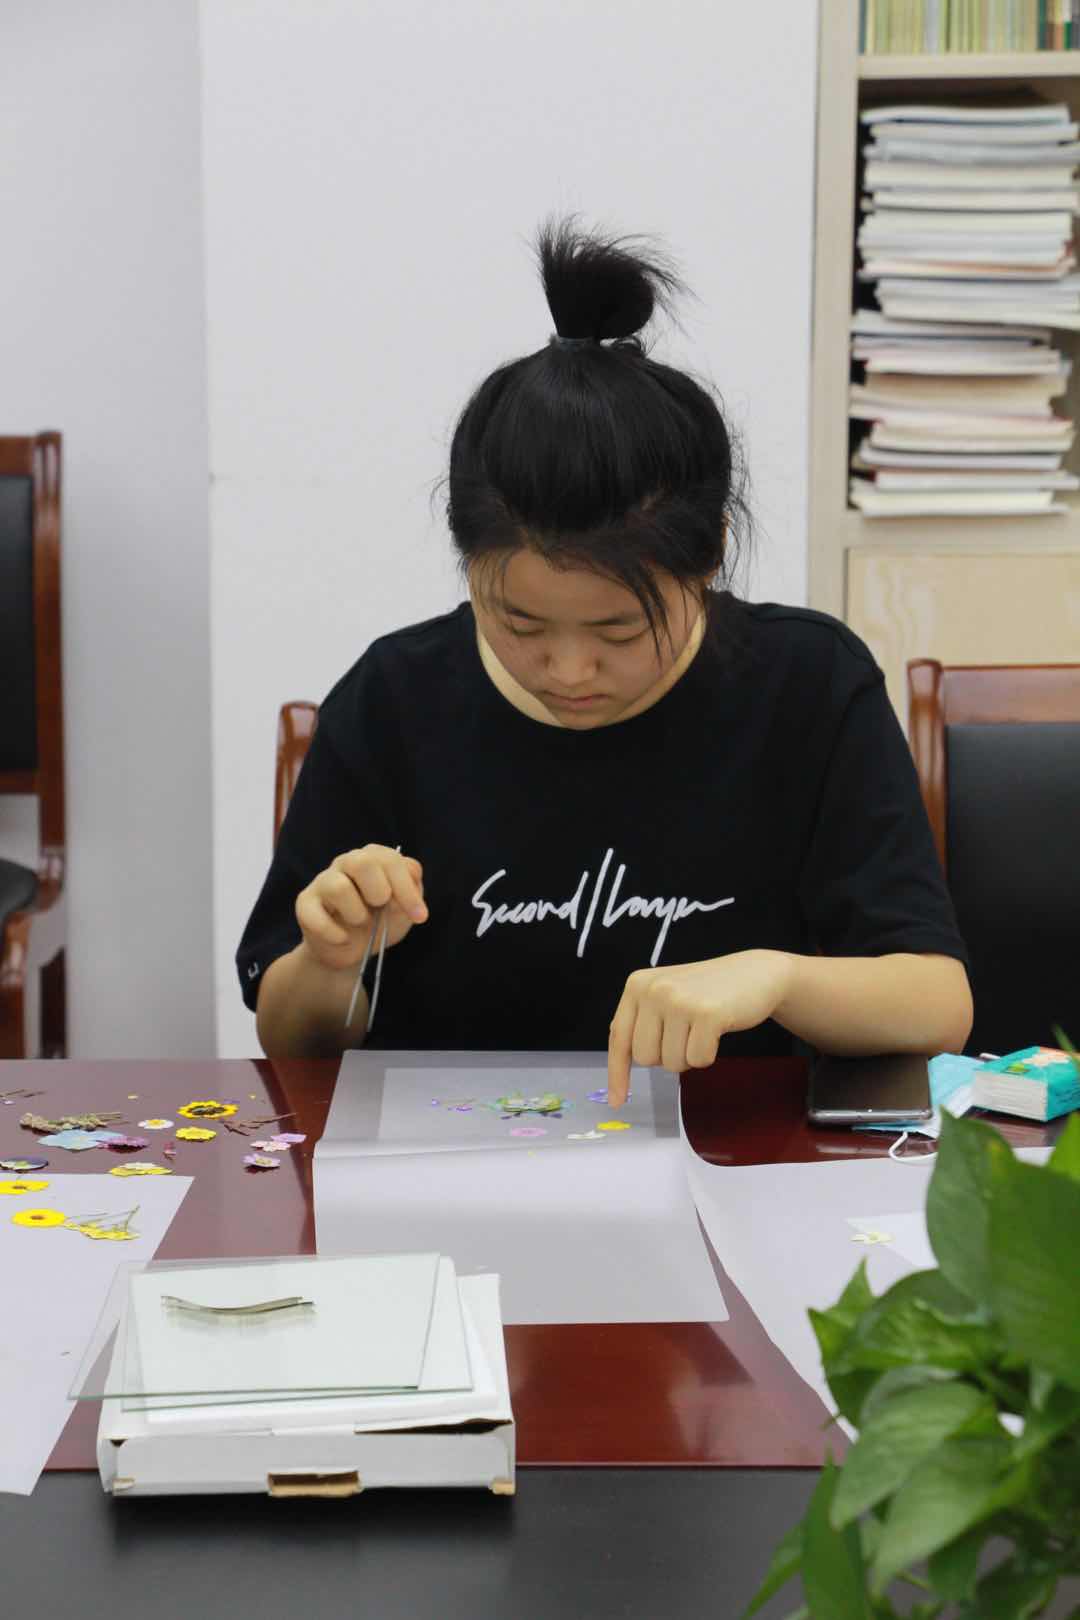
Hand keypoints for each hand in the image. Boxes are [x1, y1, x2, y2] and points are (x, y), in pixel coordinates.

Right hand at [295, 844, 426, 971]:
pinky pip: (315, 914)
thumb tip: (408, 886)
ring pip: (338, 886)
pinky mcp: (305, 903)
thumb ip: (410, 895)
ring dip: (356, 913)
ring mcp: (324, 881)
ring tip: (360, 923)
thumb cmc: (379, 923)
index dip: (407, 888)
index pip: (392, 859)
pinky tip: (343, 939)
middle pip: (362, 861)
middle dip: (379, 890)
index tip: (419, 916)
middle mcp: (347, 863)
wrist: (351, 952)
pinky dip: (334, 933)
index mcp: (374, 859)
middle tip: (381, 908)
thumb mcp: (402, 911)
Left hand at [606, 950, 792, 1104]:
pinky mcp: (707, 1014)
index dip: (618, 1074)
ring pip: (671, 1062)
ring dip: (689, 1055)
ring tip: (701, 1028)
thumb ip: (641, 1023)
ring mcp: (679, 1001)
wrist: (754, 973)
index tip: (617, 1102)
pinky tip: (716, 1031)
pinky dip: (708, 1055)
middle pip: (645, 1057)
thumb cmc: (707, 993)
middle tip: (686, 1033)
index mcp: (637, 985)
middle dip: (667, 1056)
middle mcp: (653, 990)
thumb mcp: (665, 996)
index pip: (619, 1038)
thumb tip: (620, 1070)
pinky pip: (698, 1061)